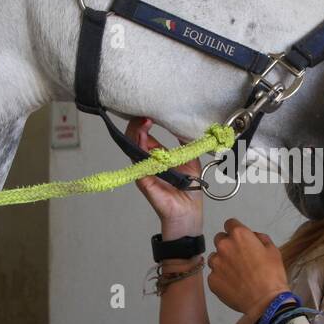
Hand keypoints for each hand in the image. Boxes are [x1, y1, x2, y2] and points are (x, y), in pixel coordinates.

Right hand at [125, 116, 203, 233]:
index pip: (146, 136)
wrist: (189, 211)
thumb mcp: (190, 158)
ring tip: (144, 121)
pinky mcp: (143, 180)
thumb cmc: (189, 189)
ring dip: (136, 132)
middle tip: (144, 113)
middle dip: (137, 124)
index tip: (150, 112)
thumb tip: (186, 123)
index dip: (145, 123)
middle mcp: (148, 162)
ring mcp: (144, 171)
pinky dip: (139, 148)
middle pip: (135, 139)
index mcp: (158, 156)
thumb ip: (186, 142)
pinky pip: (138, 162)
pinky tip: (143, 137)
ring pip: (133, 147)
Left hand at [207, 218, 289, 315]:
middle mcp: (224, 246)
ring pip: (215, 258)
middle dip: (228, 245)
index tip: (240, 238)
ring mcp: (215, 264)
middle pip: (220, 239)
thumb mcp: (273, 250)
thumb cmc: (272, 275)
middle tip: (239, 257)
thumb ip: (261, 238)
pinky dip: (221, 278)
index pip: (230, 223)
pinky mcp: (212, 280)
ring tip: (236, 273)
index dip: (236, 230)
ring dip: (223, 262)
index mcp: (239, 235)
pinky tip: (233, 284)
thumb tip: (253, 237)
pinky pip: (214, 275)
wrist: (265, 301)